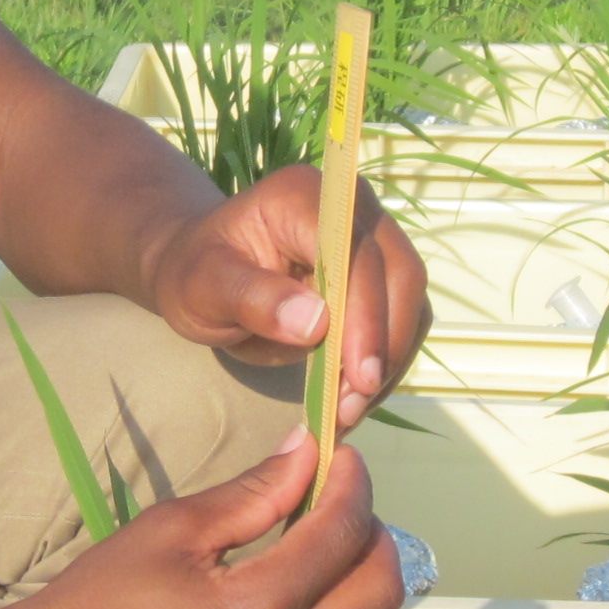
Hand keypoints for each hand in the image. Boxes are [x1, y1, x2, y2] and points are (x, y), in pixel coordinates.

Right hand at [0, 431, 403, 608]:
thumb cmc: (94, 603)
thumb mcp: (168, 530)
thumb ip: (250, 492)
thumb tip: (307, 450)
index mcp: (257, 607)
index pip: (343, 532)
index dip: (352, 483)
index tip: (340, 459)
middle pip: (381, 592)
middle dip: (373, 535)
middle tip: (339, 511)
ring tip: (336, 578)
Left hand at [141, 166, 430, 429]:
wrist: (205, 273)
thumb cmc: (196, 272)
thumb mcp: (203, 286)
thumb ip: (254, 298)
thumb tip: (316, 322)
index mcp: (304, 196)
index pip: (354, 251)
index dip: (365, 314)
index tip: (357, 377)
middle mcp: (352, 208)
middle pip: (400, 274)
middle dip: (383, 346)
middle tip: (351, 407)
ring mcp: (373, 240)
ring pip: (411, 302)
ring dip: (389, 362)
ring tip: (347, 412)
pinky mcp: (382, 277)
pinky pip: (402, 322)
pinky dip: (386, 365)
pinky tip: (354, 400)